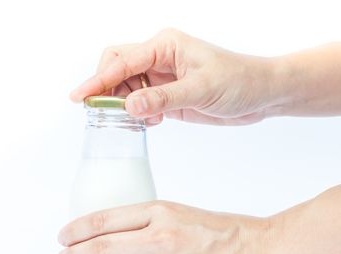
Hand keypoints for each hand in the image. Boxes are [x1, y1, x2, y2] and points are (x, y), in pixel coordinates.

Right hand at [70, 28, 275, 125]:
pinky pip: (140, 101)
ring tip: (143, 119)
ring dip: (124, 104)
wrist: (261, 95)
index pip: (122, 60)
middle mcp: (160, 58)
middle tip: (105, 114)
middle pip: (117, 68)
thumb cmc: (238, 82)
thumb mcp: (201, 90)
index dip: (98, 80)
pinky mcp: (168, 94)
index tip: (80, 98)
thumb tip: (128, 107)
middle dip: (107, 90)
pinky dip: (138, 113)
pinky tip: (152, 121)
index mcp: (166, 46)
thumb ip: (163, 98)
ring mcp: (162, 77)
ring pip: (126, 87)